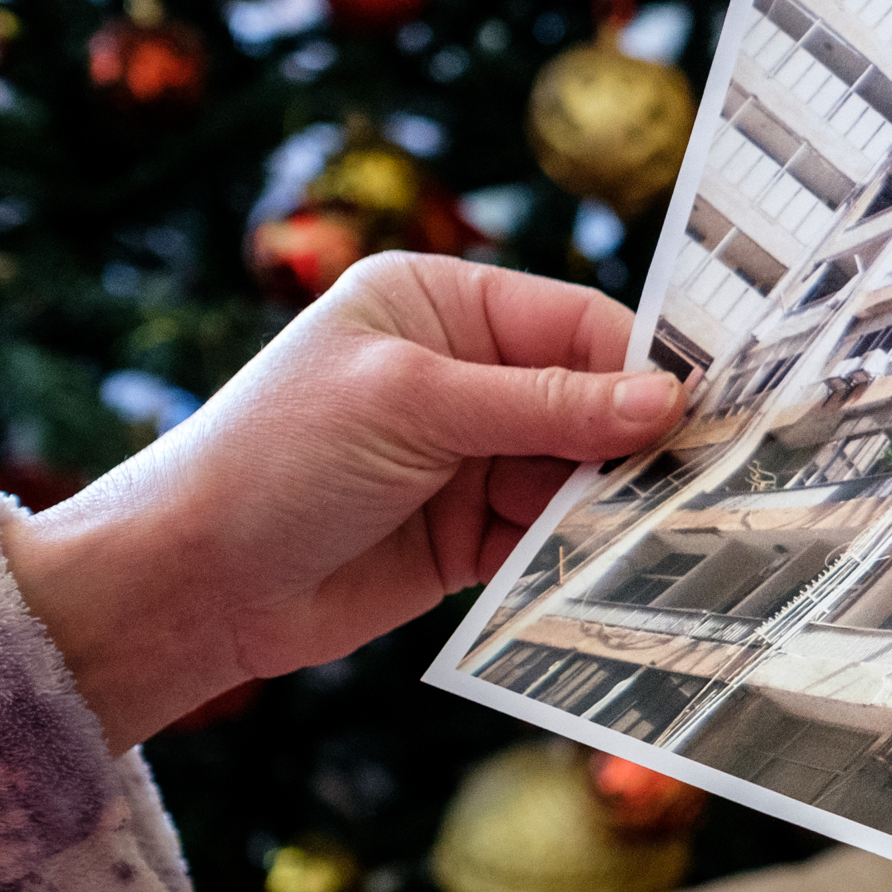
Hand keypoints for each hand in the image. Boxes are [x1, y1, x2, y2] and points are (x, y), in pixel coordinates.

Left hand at [2, 254, 684, 750]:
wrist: (190, 584)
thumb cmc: (275, 459)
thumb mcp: (414, 406)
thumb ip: (545, 405)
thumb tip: (666, 400)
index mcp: (440, 306)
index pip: (575, 323)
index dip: (639, 367)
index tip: (699, 415)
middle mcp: (463, 374)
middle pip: (591, 402)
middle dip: (634, 443)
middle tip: (701, 482)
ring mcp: (469, 458)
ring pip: (580, 476)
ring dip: (611, 506)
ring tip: (655, 535)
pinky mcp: (471, 536)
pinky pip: (551, 537)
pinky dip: (580, 555)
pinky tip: (610, 571)